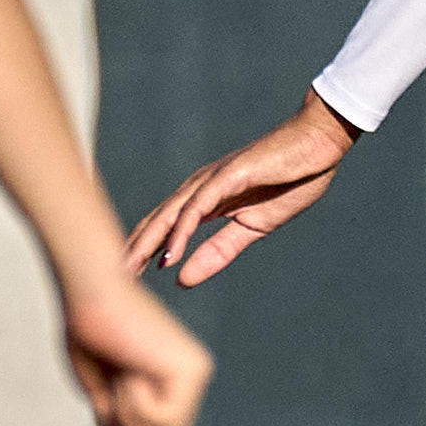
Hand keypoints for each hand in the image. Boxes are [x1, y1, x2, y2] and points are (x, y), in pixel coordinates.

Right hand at [59, 275, 211, 425]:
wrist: (90, 286)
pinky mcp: (192, 372)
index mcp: (173, 382)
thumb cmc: (88, 329)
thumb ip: (124, 423)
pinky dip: (134, 405)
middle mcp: (193, 379)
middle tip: (113, 380)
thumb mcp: (102, 391)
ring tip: (122, 372)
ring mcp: (197, 375)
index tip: (107, 390)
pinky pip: (161, 423)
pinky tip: (131, 370)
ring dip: (127, 414)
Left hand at [128, 95, 357, 288]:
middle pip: (157, 223)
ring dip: (146, 244)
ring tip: (125, 270)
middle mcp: (199, 188)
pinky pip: (197, 208)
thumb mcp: (253, 228)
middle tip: (107, 280)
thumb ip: (219, 251)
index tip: (122, 280)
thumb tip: (182, 279)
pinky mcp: (227, 176)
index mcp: (205, 200)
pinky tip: (168, 255)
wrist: (318, 145)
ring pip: (169, 216)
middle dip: (131, 251)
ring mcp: (211, 180)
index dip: (142, 252)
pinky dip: (180, 233)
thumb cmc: (290, 181)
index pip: (164, 229)